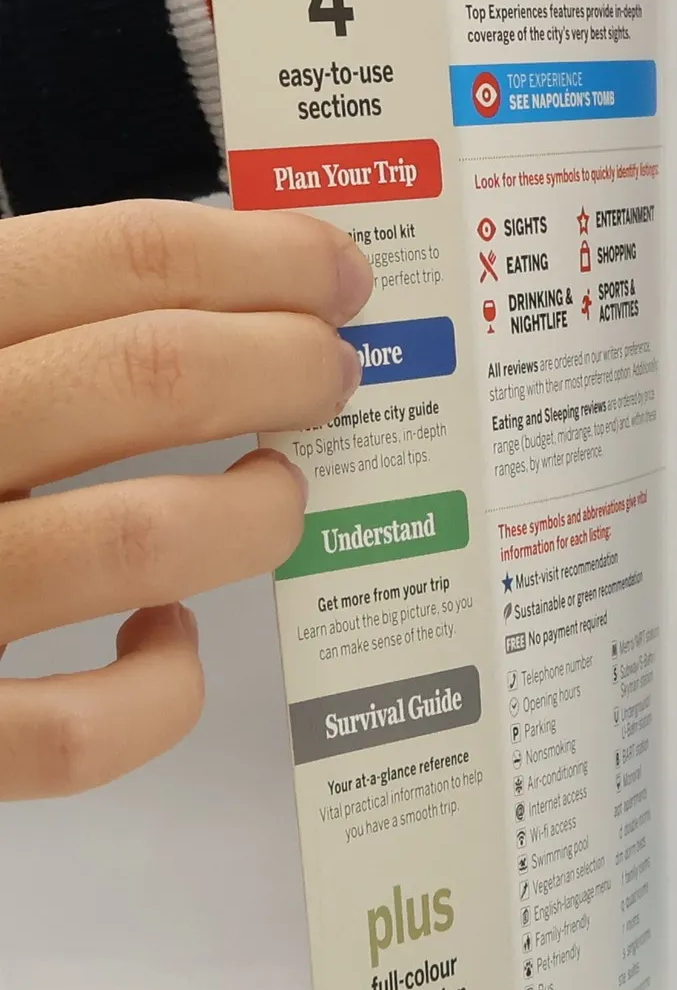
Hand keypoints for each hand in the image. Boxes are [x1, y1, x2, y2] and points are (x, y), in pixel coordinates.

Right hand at [0, 202, 371, 798]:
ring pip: (144, 541)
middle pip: (146, 378)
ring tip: (275, 493)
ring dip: (255, 511)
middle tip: (333, 371)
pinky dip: (159, 690)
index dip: (257, 259)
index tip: (332, 271)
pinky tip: (163, 643)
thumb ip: (14, 323)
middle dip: (281, 365)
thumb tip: (191, 284)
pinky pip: (80, 730)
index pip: (111, 260)